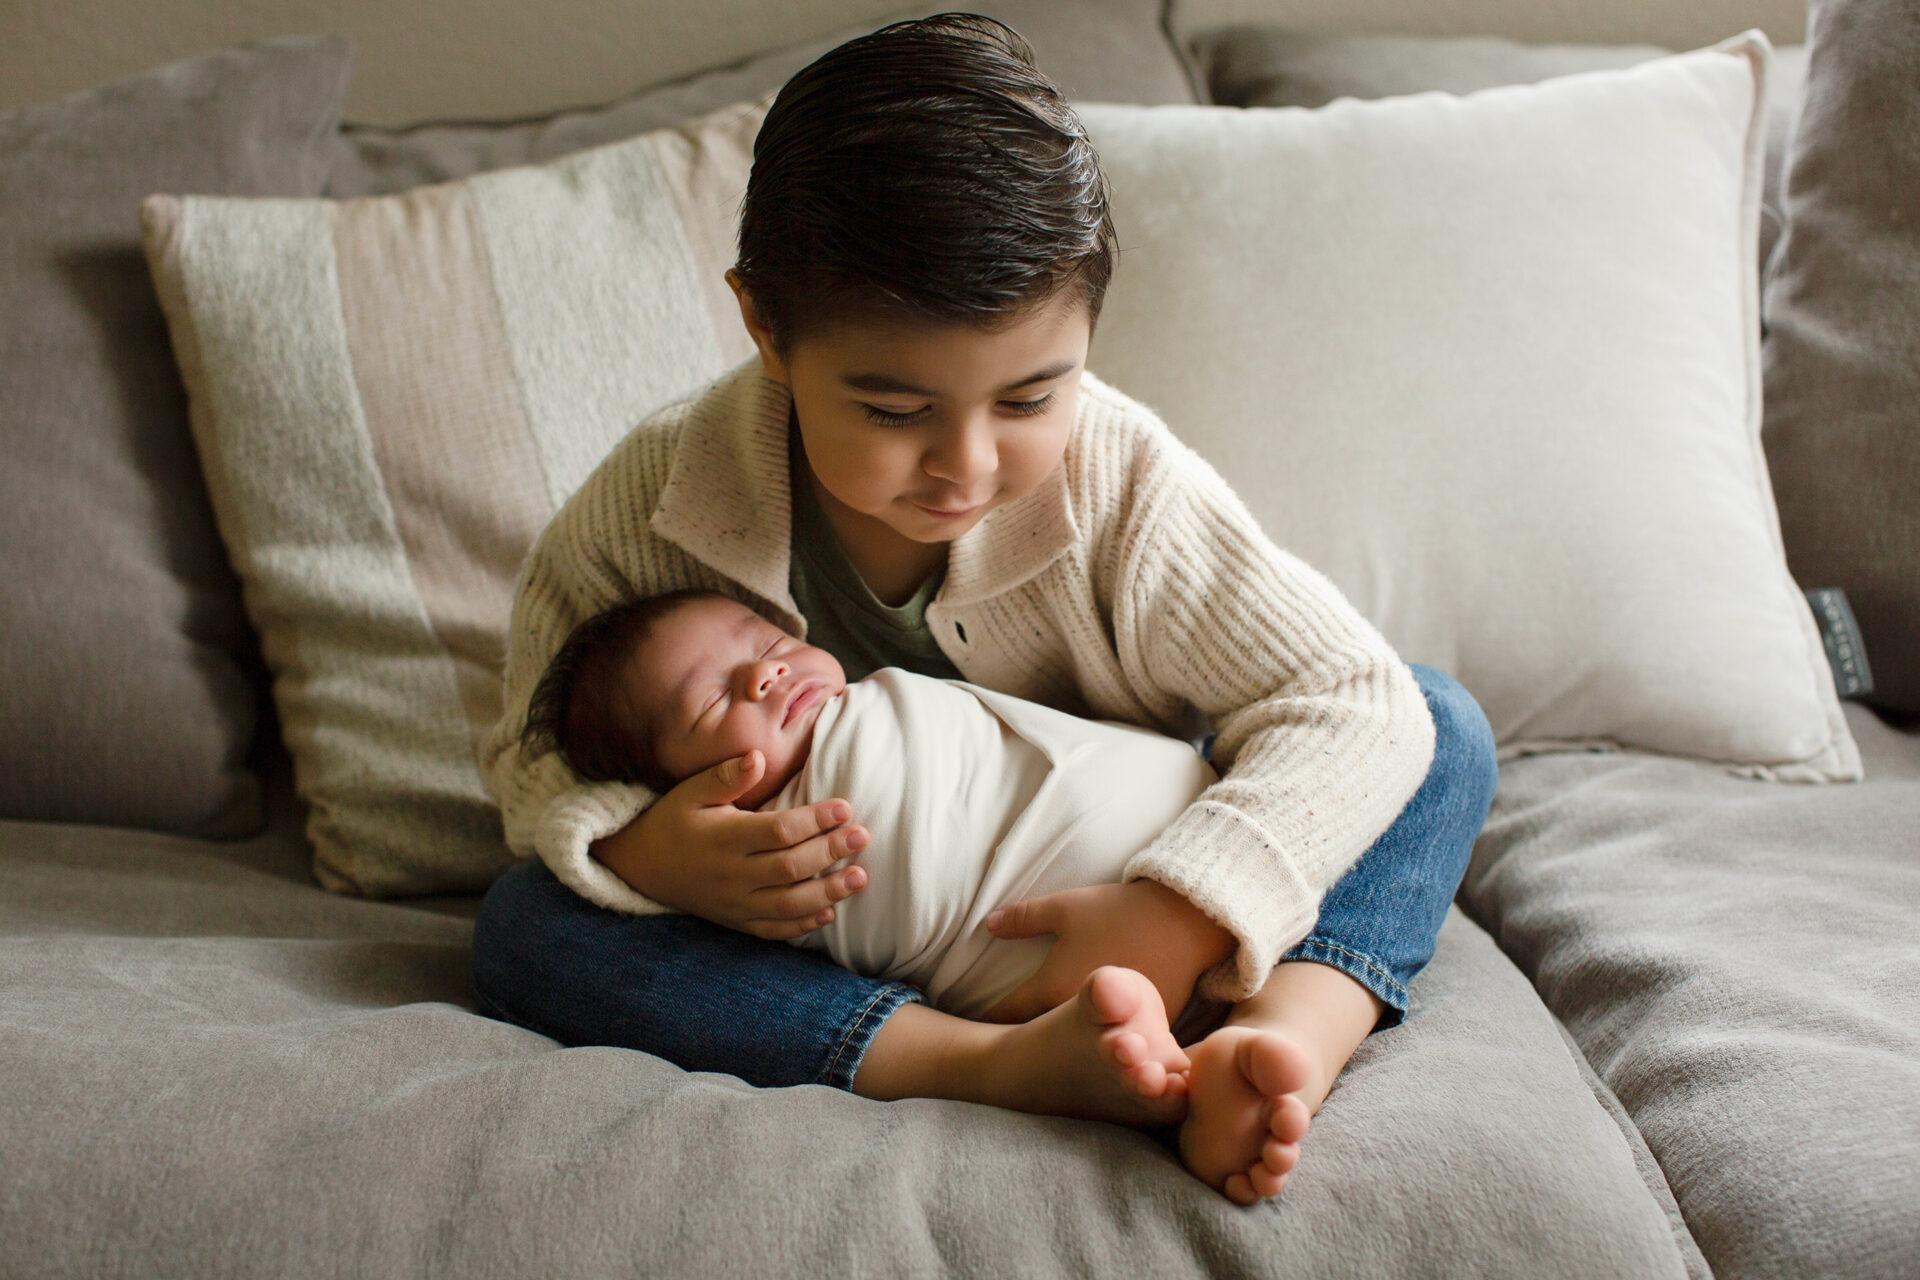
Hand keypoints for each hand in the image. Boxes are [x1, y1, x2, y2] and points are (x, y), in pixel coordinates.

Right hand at [589, 750, 869, 940]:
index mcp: (724, 838)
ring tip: (860, 878)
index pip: (779, 831)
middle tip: (863, 836)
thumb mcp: (691, 791)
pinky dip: (803, 925)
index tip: (845, 807)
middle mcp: (732, 874)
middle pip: (790, 868)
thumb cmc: (673, 820)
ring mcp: (734, 903)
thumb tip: (758, 756)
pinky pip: (773, 930)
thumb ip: (726, 776)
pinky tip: (830, 913)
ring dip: (828, 893)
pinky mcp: (735, 921)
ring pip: (788, 904)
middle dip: (831, 853)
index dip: (815, 820)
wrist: (640, 866)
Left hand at [980, 879, 1235, 1023]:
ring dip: (1063, 1044)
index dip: (985, 1017)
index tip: (968, 1021)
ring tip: (1043, 1050)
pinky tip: (1094, 1042)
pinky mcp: (1144, 1035)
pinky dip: (1099, 1042)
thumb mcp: (1065, 907)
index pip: (1005, 1013)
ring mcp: (1115, 1031)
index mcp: (1053, 988)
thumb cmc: (1120, 912)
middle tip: (994, 1043)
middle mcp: (1080, 1020)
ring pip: (1078, 1044)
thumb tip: (987, 924)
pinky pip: (1113, 1044)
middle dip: (1018, 1037)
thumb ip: (1022, 919)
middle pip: (1038, 1035)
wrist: (1186, 922)